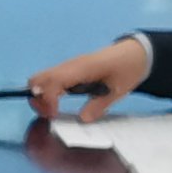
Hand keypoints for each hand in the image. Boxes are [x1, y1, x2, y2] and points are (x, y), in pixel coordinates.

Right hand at [24, 38, 150, 121]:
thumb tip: (83, 119)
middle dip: (37, 99)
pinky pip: (49, 81)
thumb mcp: (118, 90)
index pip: (53, 82)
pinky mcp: (68, 71)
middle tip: (50, 114)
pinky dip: (47, 93)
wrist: (134, 53)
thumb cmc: (127, 68)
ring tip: (53, 111)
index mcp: (82, 68)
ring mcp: (67, 68)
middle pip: (37, 79)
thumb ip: (99, 105)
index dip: (47, 100)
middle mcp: (70, 66)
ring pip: (40, 80)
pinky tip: (59, 103)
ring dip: (40, 97)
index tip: (54, 115)